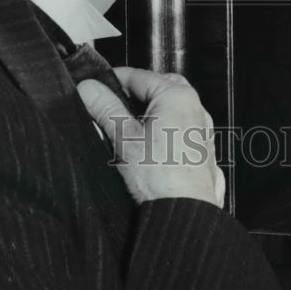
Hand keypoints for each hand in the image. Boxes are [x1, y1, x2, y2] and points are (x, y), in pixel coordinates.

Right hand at [77, 67, 224, 207]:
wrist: (186, 214)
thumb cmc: (163, 179)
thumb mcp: (125, 139)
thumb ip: (105, 109)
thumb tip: (89, 89)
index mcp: (177, 96)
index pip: (138, 75)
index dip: (112, 81)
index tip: (95, 89)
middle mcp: (195, 107)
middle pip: (157, 88)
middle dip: (133, 95)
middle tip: (111, 107)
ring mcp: (201, 128)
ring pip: (169, 108)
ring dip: (148, 113)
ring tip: (127, 131)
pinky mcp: (201, 149)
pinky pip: (179, 128)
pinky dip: (162, 130)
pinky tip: (148, 148)